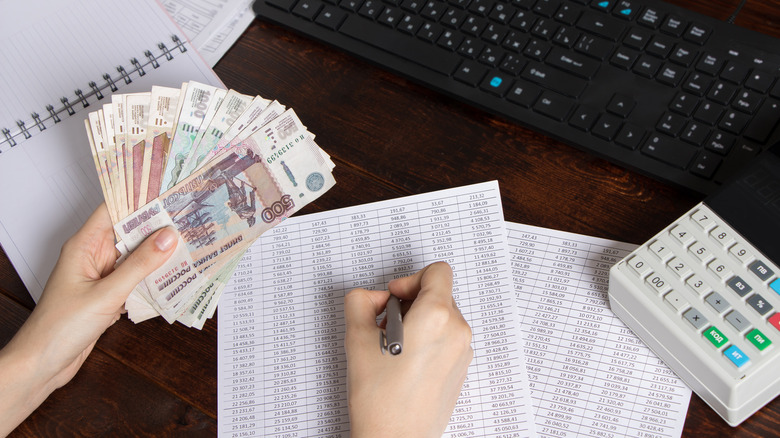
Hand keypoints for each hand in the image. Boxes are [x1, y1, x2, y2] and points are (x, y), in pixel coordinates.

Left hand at [0, 204, 177, 434]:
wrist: (43, 364)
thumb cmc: (61, 328)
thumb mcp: (107, 294)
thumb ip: (140, 266)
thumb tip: (167, 238)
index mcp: (84, 245)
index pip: (114, 209)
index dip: (140, 198)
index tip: (168, 192)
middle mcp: (93, 255)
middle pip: (129, 231)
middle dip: (157, 226)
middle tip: (189, 218)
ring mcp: (101, 275)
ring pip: (135, 255)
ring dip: (158, 253)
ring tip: (189, 243)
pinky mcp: (108, 294)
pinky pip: (136, 276)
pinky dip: (153, 275)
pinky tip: (174, 275)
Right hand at [344, 262, 472, 437]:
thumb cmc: (381, 400)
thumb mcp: (356, 339)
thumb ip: (360, 302)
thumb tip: (371, 297)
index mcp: (436, 317)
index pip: (437, 271)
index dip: (409, 279)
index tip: (393, 298)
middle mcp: (456, 331)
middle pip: (438, 294)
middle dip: (410, 303)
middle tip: (386, 326)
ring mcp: (462, 352)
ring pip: (442, 317)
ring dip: (418, 322)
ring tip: (394, 349)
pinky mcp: (460, 369)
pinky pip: (446, 339)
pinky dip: (427, 340)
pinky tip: (405, 362)